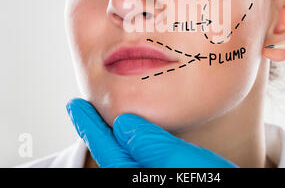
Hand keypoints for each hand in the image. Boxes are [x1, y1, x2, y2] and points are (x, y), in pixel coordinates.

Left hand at [66, 98, 237, 167]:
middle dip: (98, 131)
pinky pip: (142, 160)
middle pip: (112, 154)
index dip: (89, 124)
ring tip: (107, 120)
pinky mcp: (166, 177)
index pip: (106, 147)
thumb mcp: (180, 161)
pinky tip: (138, 137)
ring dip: (115, 137)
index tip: (75, 104)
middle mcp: (142, 180)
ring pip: (127, 157)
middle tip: (84, 109)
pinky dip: (134, 145)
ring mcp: (153, 180)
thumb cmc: (209, 182)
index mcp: (136, 178)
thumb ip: (149, 144)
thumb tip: (123, 124)